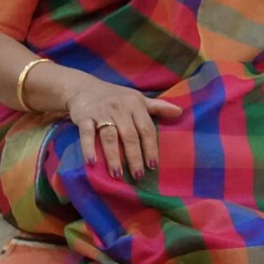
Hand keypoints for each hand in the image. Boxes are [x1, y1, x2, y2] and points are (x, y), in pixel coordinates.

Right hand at [63, 75, 181, 179]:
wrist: (83, 88)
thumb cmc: (116, 98)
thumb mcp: (138, 99)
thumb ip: (158, 107)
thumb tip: (180, 111)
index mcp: (135, 105)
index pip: (146, 129)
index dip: (150, 147)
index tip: (153, 165)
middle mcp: (120, 109)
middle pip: (129, 136)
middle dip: (134, 156)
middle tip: (138, 175)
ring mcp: (102, 113)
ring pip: (110, 136)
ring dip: (113, 156)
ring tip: (117, 174)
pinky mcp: (84, 117)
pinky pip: (86, 134)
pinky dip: (88, 148)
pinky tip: (92, 162)